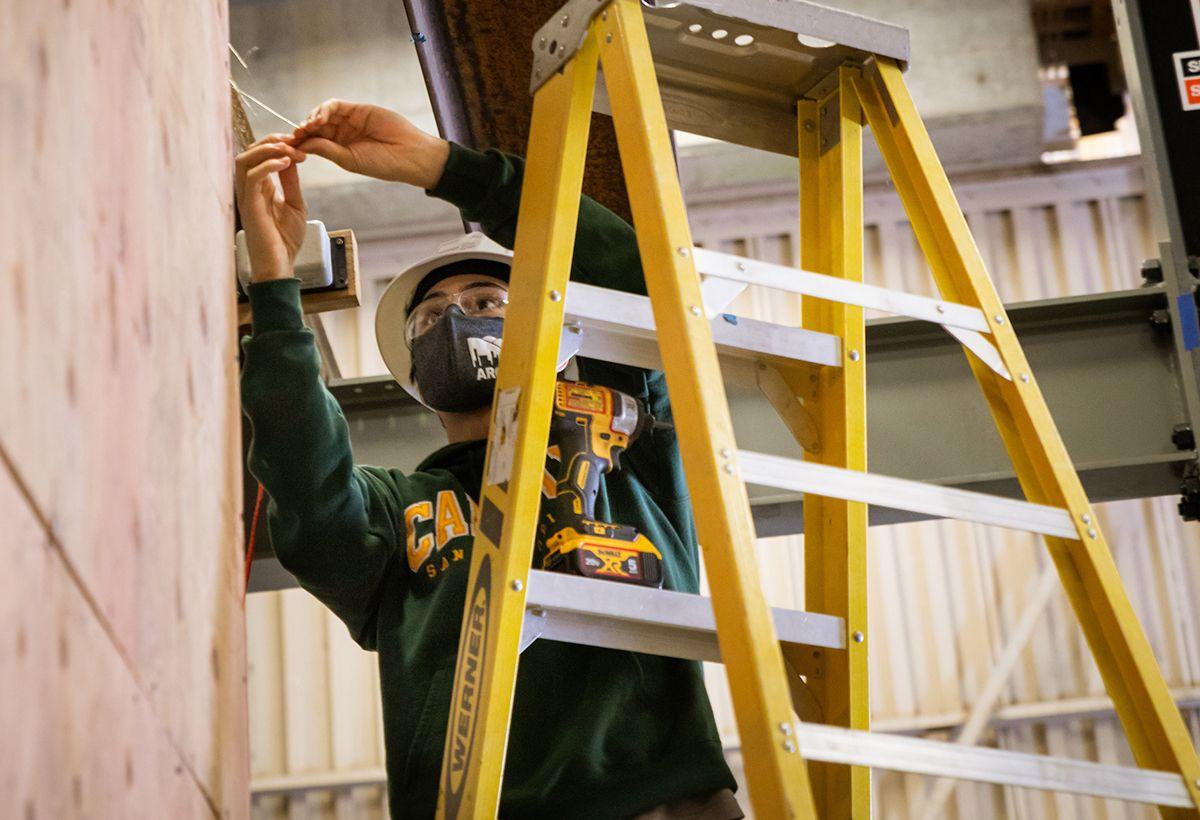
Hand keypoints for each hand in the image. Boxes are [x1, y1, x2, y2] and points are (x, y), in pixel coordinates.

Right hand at [235, 135, 307, 281]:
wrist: (281, 264)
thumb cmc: (286, 239)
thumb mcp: (295, 204)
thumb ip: (291, 182)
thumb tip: (292, 158)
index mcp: (259, 187)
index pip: (259, 154)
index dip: (276, 143)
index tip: (299, 142)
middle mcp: (249, 189)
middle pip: (248, 151)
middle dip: (271, 141)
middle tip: (295, 141)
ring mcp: (247, 197)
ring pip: (244, 160)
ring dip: (267, 150)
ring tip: (290, 150)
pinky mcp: (250, 206)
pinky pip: (252, 178)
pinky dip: (267, 165)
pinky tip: (286, 163)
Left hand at [290, 100, 449, 188]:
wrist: (408, 154)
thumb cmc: (382, 163)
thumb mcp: (348, 160)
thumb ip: (326, 150)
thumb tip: (301, 144)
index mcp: (339, 150)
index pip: (313, 143)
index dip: (300, 143)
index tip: (289, 147)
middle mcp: (341, 134)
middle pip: (314, 127)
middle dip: (302, 130)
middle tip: (294, 135)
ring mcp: (349, 120)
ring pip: (322, 115)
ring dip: (311, 119)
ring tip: (309, 127)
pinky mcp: (357, 109)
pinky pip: (335, 105)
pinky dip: (324, 109)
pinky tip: (320, 119)